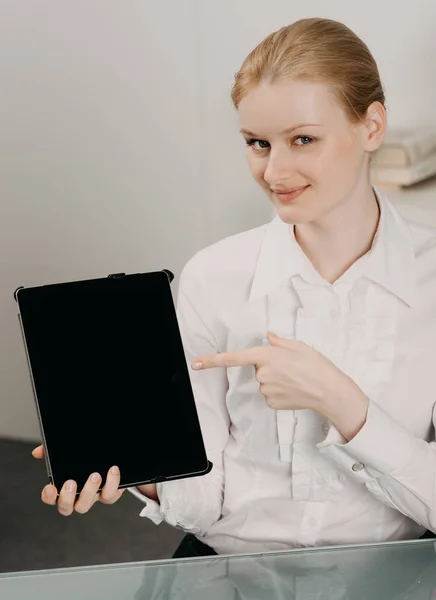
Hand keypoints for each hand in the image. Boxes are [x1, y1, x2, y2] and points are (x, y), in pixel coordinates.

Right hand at [32, 445, 124, 515]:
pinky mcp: (109, 494)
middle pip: (66, 508)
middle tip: (71, 483)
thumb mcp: (68, 453)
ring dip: (89, 491)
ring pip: (85, 505)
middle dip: (66, 498)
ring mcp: (92, 497)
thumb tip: (38, 451)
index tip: (50, 487)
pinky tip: (112, 470)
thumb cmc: (86, 459)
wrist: (112, 458)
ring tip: (95, 476)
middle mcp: (77, 496)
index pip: (51, 498)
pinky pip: (109, 496)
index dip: (48, 496)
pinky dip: (112, 483)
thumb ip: (51, 451)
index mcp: (65, 487)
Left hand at [192, 331, 368, 439]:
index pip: (233, 358)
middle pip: (257, 369)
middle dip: (270, 366)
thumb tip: (268, 338)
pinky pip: (270, 394)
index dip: (213, 361)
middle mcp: (262, 373)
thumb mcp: (299, 346)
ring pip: (264, 382)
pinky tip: (294, 390)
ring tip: (296, 378)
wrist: (329, 390)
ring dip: (276, 380)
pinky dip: (280, 392)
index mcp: (266, 355)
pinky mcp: (271, 403)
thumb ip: (279, 342)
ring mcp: (266, 390)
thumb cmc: (316, 365)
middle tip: (291, 367)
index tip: (196, 364)